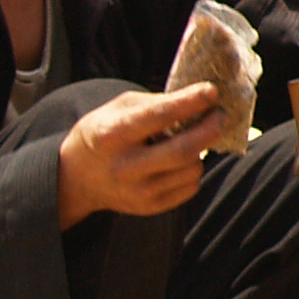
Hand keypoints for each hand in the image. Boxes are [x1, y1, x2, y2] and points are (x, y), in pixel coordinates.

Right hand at [55, 83, 224, 225]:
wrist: (78, 177)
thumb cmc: (106, 132)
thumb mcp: (119, 108)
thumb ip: (157, 103)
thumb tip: (203, 100)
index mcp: (111, 135)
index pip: (158, 116)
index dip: (189, 102)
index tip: (211, 91)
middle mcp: (123, 167)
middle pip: (183, 150)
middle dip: (211, 129)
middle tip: (220, 114)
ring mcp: (136, 192)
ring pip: (192, 168)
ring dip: (200, 150)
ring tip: (188, 140)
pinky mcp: (149, 207)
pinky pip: (190, 187)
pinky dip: (192, 170)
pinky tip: (178, 161)